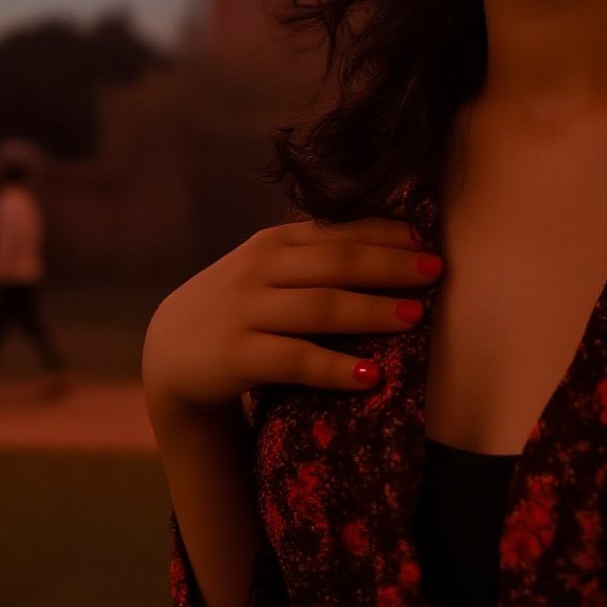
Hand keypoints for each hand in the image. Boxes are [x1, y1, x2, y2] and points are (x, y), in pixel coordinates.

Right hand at [141, 214, 442, 416]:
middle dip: (390, 265)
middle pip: (336, 263)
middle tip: (436, 272)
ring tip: (414, 317)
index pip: (339, 231)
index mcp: (275, 242)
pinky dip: (335, 367)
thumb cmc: (240, 305)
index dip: (386, 234)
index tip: (429, 241)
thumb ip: (316, 255)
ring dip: (370, 310)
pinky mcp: (238, 356)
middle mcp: (261, 270)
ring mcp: (247, 311)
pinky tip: (371, 375)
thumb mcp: (270, 270)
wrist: (171, 351)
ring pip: (320, 307)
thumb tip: (395, 243)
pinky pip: (295, 360)